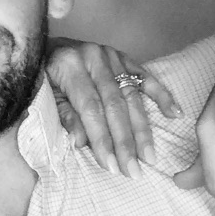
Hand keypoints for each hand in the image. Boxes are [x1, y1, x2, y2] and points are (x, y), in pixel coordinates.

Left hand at [45, 38, 179, 176]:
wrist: (39, 45)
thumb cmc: (40, 74)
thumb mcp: (43, 95)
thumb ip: (63, 116)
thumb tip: (81, 142)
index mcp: (69, 65)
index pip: (91, 109)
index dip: (102, 139)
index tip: (112, 166)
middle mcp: (94, 57)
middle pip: (115, 105)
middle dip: (125, 141)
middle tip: (134, 170)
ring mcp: (111, 55)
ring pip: (132, 96)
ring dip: (143, 129)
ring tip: (150, 157)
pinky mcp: (122, 56)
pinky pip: (145, 76)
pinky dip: (161, 95)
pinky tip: (174, 114)